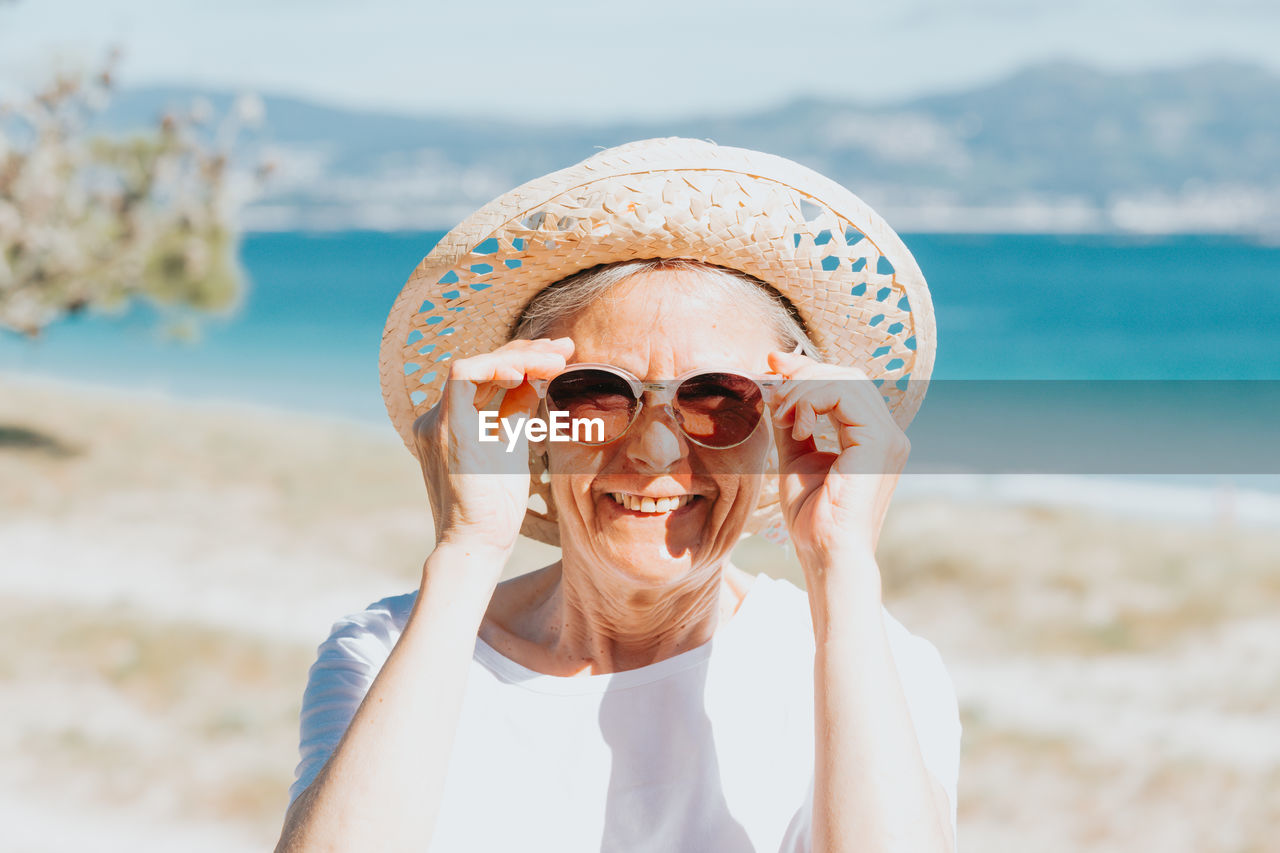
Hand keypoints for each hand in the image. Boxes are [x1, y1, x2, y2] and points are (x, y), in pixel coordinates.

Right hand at [412, 337, 573, 567]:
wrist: (477, 543)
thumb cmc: (496, 509)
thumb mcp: (510, 449)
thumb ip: (515, 415)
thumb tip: (534, 382)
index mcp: (452, 424)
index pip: (485, 378)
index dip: (521, 361)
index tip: (557, 358)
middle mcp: (437, 418)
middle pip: (482, 368)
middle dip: (526, 352)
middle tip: (563, 349)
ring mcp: (436, 421)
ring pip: (475, 364)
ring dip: (520, 356)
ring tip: (556, 358)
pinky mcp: (445, 427)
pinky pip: (464, 375)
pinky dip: (498, 366)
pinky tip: (528, 370)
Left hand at [766, 350, 909, 579]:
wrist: (827, 554)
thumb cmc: (812, 519)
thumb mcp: (796, 458)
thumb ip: (792, 423)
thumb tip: (778, 388)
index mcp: (871, 439)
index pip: (845, 386)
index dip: (808, 370)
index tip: (773, 365)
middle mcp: (887, 434)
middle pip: (847, 377)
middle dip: (803, 374)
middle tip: (771, 387)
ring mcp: (888, 437)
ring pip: (846, 381)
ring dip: (803, 391)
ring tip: (782, 416)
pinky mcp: (879, 442)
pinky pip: (844, 395)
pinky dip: (811, 401)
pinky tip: (797, 428)